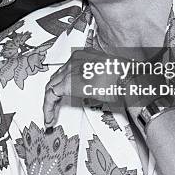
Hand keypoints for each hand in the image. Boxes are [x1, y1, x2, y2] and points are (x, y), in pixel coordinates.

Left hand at [43, 48, 174, 128]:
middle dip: (54, 94)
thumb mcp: (109, 76)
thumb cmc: (124, 79)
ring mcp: (70, 70)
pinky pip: (50, 96)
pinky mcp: (67, 84)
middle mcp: (75, 59)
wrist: (127, 80)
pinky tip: (49, 119)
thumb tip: (98, 89)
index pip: (67, 70)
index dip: (63, 84)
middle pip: (57, 78)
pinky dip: (48, 108)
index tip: (63, 95)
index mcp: (84, 55)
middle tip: (53, 108)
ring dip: (49, 103)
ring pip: (51, 87)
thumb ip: (99, 79)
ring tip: (50, 116)